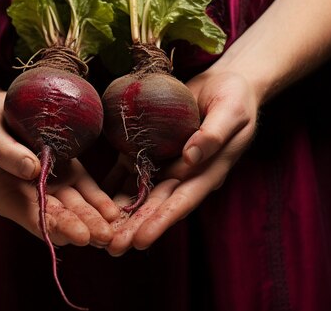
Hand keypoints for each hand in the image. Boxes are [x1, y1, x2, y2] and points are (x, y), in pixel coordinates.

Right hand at [0, 89, 119, 246]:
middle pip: (59, 217)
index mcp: (7, 195)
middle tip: (104, 237)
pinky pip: (84, 187)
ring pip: (75, 206)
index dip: (56, 228)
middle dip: (82, 228)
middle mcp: (31, 196)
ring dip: (94, 219)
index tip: (77, 235)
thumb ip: (3, 151)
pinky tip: (113, 210)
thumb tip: (32, 169)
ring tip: (114, 231)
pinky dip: (98, 198)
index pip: (34, 218)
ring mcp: (51, 184)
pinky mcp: (66, 169)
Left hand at [106, 69, 258, 255]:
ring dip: (122, 213)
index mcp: (208, 170)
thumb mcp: (232, 111)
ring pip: (142, 192)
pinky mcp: (153, 148)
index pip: (182, 201)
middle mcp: (186, 173)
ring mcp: (168, 162)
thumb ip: (214, 134)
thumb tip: (191, 157)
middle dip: (135, 226)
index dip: (161, 221)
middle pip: (158, 204)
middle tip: (111, 247)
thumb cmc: (236, 97)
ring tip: (100, 230)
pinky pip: (132, 169)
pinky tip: (95, 198)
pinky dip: (116, 184)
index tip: (141, 240)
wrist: (226, 83)